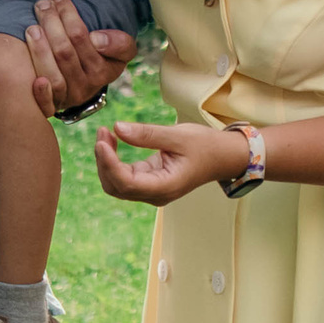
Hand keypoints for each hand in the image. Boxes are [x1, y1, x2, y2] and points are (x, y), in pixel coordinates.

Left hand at [22, 0, 135, 115]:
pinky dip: (40, 93)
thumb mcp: (120, 49)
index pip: (81, 37)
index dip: (68, 15)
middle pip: (63, 52)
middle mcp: (87, 86)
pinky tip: (34, 78)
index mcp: (104, 70)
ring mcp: (69, 97)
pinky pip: (47, 104)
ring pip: (52, 73)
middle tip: (41, 5)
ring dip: (39, 49)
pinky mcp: (54, 106)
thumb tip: (96, 39)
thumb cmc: (102, 55)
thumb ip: (119, 43)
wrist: (87, 80)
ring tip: (31, 26)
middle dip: (50, 24)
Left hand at [94, 119, 249, 204]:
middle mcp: (155, 194)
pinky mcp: (149, 182)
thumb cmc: (205, 146)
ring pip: (116, 183)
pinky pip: (124, 176)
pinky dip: (114, 160)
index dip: (108, 164)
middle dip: (103, 161)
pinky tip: (113, 140)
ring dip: (106, 161)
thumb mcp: (177, 135)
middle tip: (102, 131)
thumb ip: (147, 134)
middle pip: (116, 186)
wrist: (222, 157)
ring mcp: (151, 190)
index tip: (101, 141)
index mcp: (164, 187)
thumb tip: (117, 128)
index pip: (126, 182)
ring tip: (105, 133)